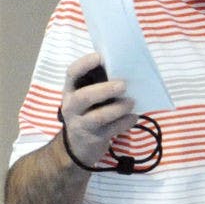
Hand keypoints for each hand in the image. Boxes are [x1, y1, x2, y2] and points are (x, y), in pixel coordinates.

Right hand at [58, 53, 136, 167]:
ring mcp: (81, 124)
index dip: (84, 64)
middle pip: (83, 97)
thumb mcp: (89, 96)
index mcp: (71, 90)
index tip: (100, 57)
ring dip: (118, 108)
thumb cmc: (89, 111)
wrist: (78, 146)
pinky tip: (133, 117)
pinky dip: (125, 122)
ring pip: (98, 117)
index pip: (71, 73)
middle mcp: (72, 107)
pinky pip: (111, 130)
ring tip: (131, 102)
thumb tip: (127, 66)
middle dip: (104, 90)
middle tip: (123, 85)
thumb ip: (101, 81)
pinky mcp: (94, 139)